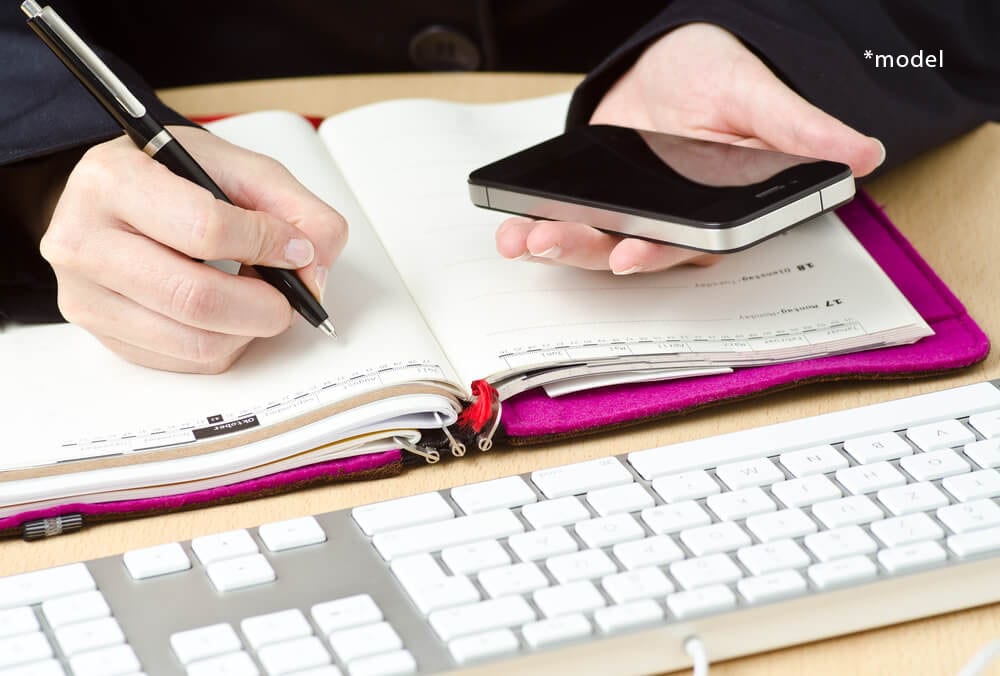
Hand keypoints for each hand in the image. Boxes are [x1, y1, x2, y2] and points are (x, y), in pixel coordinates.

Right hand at [41, 126, 346, 372]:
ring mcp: (85, 296)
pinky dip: (226, 345)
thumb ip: (293, 207)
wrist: (115, 196)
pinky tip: (229, 315)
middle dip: (266, 305)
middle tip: (290, 296)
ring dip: (249, 330)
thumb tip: (314, 263)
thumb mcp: (238, 168)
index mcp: (114, 181)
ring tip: (260, 300)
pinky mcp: (103, 336)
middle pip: (196, 299)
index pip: (206, 228)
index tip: (296, 249)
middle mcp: (83, 240)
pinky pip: (185, 362)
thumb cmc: (174, 178)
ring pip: (193, 342)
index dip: (267, 244)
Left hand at [495, 22, 884, 273]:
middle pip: (631, 248)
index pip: (692, 241)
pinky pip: (565, 215)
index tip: (628, 253)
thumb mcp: (760, 94)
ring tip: (519, 239)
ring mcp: (630, 210)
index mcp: (717, 209)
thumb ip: (801, 127)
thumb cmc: (726, 78)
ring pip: (594, 240)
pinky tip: (508, 223)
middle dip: (588, 250)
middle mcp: (672, 220)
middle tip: (548, 242)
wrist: (678, 62)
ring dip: (555, 243)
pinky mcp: (596, 196)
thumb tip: (864, 153)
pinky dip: (535, 220)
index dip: (660, 250)